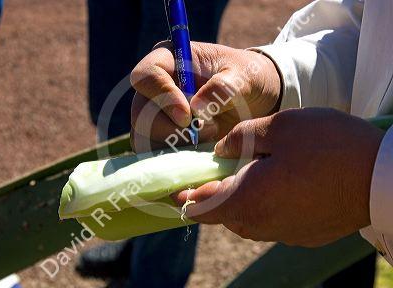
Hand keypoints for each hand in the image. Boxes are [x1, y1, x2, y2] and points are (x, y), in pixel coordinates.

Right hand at [130, 41, 280, 151]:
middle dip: (170, 129)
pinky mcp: (162, 140)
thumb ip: (224, 86)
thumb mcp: (244, 76)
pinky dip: (173, 163)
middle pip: (140, 113)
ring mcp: (155, 116)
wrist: (255, 101)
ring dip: (173, 147)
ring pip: (144, 138)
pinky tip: (197, 159)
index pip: (145, 75)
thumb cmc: (247, 78)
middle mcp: (155, 89)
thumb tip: (196, 108)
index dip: (161, 96)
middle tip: (202, 133)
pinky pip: (155, 156)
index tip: (187, 117)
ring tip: (205, 142)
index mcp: (168, 61)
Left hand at [172, 108, 384, 246]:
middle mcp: (260, 225)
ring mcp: (283, 233)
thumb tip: (219, 151)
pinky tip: (279, 184)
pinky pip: (271, 220)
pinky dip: (264, 203)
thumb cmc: (329, 147)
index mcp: (246, 200)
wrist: (383, 177)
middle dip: (213, 193)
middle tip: (218, 169)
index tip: (174, 189)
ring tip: (250, 173)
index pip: (200, 206)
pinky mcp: (303, 234)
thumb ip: (239, 139)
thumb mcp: (278, 127)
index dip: (184, 195)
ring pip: (246, 217)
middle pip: (222, 213)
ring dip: (240, 198)